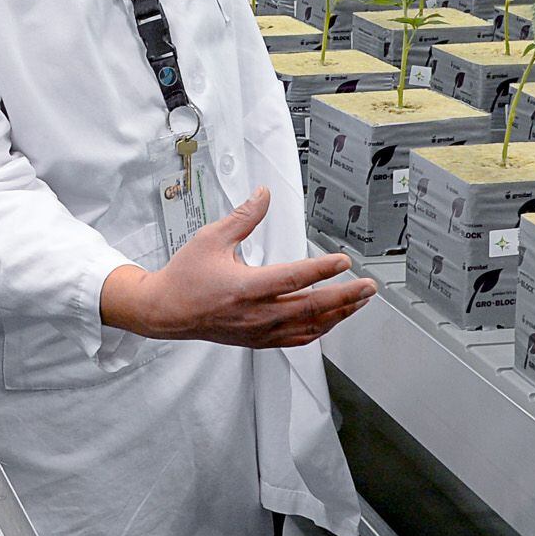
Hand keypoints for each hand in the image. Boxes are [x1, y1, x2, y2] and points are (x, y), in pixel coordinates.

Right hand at [98, 188, 376, 348]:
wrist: (165, 311)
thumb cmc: (185, 276)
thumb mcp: (211, 239)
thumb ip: (243, 218)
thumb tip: (263, 195)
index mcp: (245, 287)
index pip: (293, 278)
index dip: (322, 270)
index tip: (344, 261)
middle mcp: (255, 314)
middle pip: (310, 307)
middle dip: (345, 297)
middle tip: (369, 286)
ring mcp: (259, 331)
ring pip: (309, 327)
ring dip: (339, 314)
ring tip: (360, 301)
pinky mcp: (258, 340)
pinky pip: (297, 339)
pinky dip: (319, 330)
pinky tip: (334, 320)